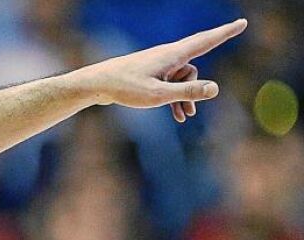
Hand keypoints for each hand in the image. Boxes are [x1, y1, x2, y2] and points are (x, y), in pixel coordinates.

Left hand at [75, 18, 247, 122]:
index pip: (206, 41)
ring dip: (185, 96)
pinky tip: (177, 116)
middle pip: (195, 67)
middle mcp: (168, 55)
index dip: (226, 33)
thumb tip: (215, 89)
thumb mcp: (158, 95)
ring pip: (183, 79)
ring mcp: (159, 64)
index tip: (242, 22)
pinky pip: (171, 84)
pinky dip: (175, 97)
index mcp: (173, 55)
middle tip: (198, 92)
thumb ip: (187, 93)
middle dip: (199, 83)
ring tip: (182, 116)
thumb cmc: (125, 88)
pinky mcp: (152, 73)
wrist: (97, 85)